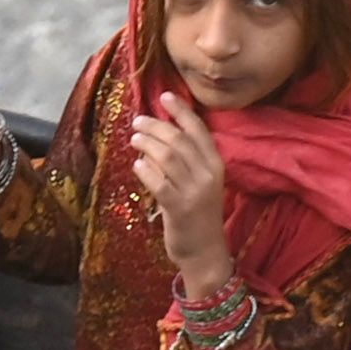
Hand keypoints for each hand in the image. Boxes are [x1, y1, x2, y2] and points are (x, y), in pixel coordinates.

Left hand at [125, 94, 236, 301]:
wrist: (205, 252)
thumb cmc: (199, 214)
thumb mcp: (203, 182)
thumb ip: (189, 158)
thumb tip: (161, 129)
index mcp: (216, 165)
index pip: (198, 130)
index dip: (180, 111)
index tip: (164, 96)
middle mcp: (208, 176)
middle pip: (177, 140)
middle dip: (155, 126)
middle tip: (138, 122)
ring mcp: (193, 193)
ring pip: (166, 156)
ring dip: (146, 144)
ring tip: (134, 139)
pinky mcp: (178, 209)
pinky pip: (157, 182)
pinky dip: (144, 170)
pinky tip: (136, 165)